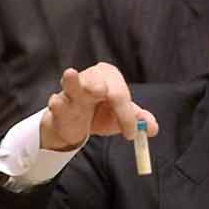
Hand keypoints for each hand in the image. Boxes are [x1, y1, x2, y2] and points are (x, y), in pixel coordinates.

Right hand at [41, 63, 157, 150]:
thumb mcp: (124, 117)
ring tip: (71, 74)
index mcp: (110, 76)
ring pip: (72, 84)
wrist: (77, 126)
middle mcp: (91, 78)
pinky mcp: (58, 104)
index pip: (120, 93)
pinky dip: (58, 104)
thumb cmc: (102, 114)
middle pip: (99, 83)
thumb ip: (140, 121)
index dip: (126, 115)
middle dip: (101, 88)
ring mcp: (71, 90)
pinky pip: (57, 103)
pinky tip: (58, 103)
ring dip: (73, 82)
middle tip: (102, 92)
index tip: (131, 134)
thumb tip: (152, 129)